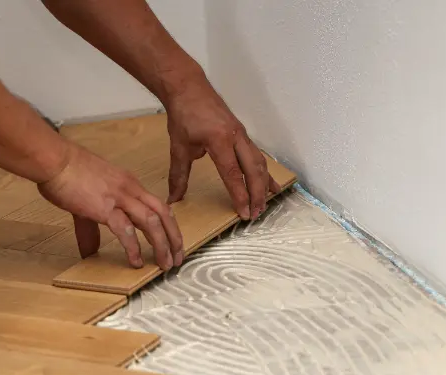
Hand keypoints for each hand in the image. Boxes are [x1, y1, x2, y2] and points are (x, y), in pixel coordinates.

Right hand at [38, 142, 183, 269]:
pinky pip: (125, 230)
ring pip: (151, 222)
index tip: (173, 242)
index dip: (169, 225)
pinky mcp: (104, 208)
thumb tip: (89, 251)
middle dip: (174, 238)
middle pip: (163, 213)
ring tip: (165, 264)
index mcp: (129, 184)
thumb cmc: (67, 172)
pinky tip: (136, 261)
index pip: (157, 205)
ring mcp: (119, 198)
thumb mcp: (87, 199)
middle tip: (178, 258)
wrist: (54, 160)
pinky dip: (133, 247)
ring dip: (162, 245)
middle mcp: (130, 189)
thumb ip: (91, 227)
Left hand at [165, 87, 279, 220]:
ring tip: (263, 205)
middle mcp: (236, 137)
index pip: (233, 174)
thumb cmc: (184, 115)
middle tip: (256, 215)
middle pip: (253, 170)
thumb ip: (178, 175)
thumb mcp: (179, 146)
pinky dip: (264, 172)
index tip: (243, 213)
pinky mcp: (243, 134)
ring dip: (263, 185)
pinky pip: (257, 156)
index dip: (239, 195)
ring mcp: (242, 135)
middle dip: (256, 195)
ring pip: (259, 163)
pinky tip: (271, 186)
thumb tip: (173, 199)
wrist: (189, 88)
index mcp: (219, 140)